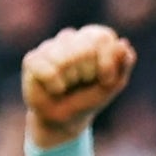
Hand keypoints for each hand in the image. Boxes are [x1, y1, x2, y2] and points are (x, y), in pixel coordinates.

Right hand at [22, 25, 136, 146]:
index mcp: (92, 38)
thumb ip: (123, 63)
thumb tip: (123, 43)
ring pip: (65, 60)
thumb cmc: (91, 96)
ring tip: (68, 84)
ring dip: (71, 80)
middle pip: (85, 49)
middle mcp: (70, 37)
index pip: (103, 37)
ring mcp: (49, 46)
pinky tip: (55, 88)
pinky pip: (49, 71)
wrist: (66, 119)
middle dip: (89, 73)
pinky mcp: (32, 59)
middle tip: (83, 82)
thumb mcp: (114, 83)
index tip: (106, 78)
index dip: (107, 61)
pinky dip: (56, 86)